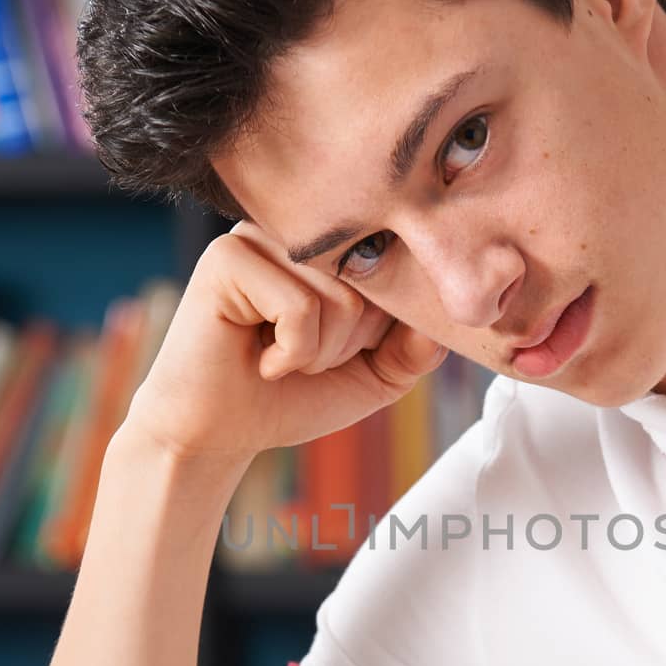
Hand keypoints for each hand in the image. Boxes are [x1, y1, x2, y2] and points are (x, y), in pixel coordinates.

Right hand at [125, 220, 446, 464]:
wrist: (218, 434)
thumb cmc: (291, 397)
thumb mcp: (374, 375)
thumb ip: (415, 347)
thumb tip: (447, 317)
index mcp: (330, 245)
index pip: (395, 269)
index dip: (382, 329)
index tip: (343, 354)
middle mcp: (296, 231)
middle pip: (371, 285)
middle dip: (348, 345)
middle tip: (301, 359)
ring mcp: (261, 237)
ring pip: (340, 299)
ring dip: (318, 353)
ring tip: (279, 359)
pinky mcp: (227, 257)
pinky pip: (299, 309)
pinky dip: (290, 354)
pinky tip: (259, 360)